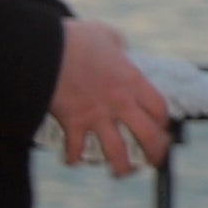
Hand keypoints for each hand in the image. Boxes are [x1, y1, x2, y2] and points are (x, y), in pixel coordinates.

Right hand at [47, 17, 173, 175]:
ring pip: (118, 152)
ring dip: (121, 167)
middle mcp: (120, 102)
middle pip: (149, 136)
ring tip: (119, 172)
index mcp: (132, 81)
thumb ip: (118, 45)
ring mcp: (97, 115)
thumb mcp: (106, 35)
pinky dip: (74, 158)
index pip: (159, 109)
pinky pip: (77, 149)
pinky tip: (73, 160)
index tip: (161, 129)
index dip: (163, 123)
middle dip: (155, 153)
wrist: (44, 47)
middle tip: (153, 162)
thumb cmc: (75, 38)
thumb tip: (120, 49)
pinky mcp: (73, 122)